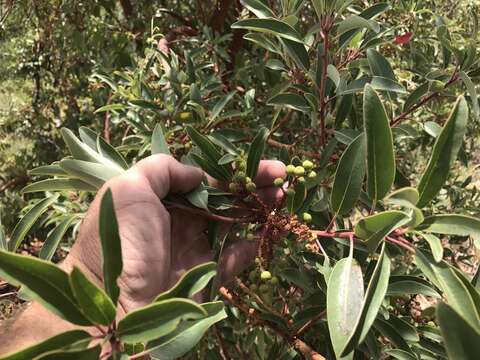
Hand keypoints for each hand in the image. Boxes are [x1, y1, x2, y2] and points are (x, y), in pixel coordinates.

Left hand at [64, 155, 284, 312]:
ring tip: (284, 196)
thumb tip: (198, 175)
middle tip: (283, 177)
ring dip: (259, 209)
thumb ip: (162, 169)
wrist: (114, 304)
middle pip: (225, 199)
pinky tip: (269, 229)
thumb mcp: (129, 189)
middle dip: (253, 186)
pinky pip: (237, 257)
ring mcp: (196, 249)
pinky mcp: (209, 276)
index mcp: (163, 200)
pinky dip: (254, 244)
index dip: (232, 171)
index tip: (259, 165)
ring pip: (235, 224)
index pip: (205, 180)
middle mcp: (181, 222)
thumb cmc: (121, 239)